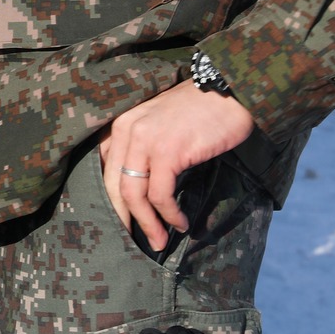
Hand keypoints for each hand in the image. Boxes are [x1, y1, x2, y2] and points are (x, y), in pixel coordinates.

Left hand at [98, 79, 255, 251]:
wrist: (230, 92)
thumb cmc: (200, 111)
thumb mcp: (160, 123)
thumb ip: (144, 146)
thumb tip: (141, 187)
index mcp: (122, 124)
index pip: (104, 168)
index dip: (111, 199)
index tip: (122, 220)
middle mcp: (127, 130)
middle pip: (113, 185)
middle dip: (122, 217)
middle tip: (132, 241)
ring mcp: (145, 140)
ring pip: (134, 194)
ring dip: (147, 223)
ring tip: (159, 240)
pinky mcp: (168, 152)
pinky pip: (160, 195)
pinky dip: (168, 214)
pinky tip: (179, 223)